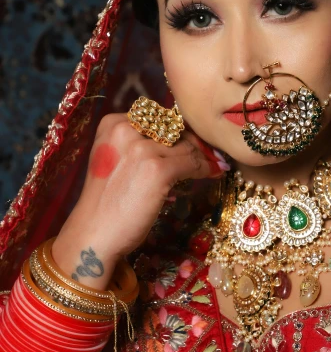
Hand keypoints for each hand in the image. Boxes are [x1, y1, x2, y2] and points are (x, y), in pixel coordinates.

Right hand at [52, 113, 228, 286]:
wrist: (94, 232)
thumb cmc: (105, 202)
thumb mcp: (115, 161)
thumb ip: (137, 146)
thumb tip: (179, 142)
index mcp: (113, 124)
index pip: (158, 120)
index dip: (179, 132)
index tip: (194, 143)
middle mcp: (126, 130)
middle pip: (173, 130)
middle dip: (194, 142)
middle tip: (211, 153)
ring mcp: (141, 149)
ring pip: (186, 146)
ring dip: (204, 157)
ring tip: (216, 163)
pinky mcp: (157, 169)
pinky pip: (192, 163)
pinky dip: (206, 169)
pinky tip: (214, 173)